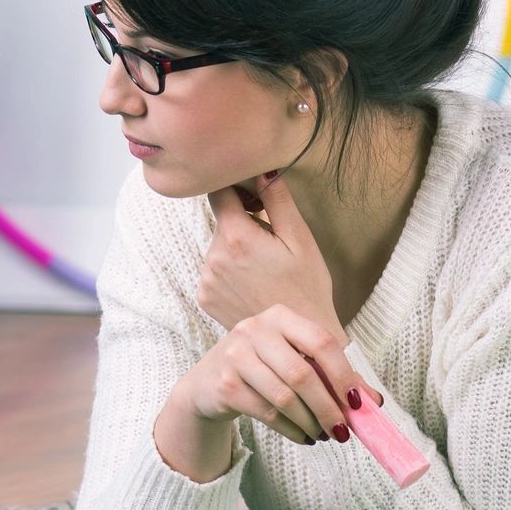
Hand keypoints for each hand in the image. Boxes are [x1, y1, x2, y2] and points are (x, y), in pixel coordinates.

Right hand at [178, 303, 378, 447]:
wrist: (207, 383)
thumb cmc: (261, 369)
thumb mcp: (294, 362)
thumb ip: (332, 377)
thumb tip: (373, 402)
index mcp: (279, 317)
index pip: (321, 341)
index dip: (343, 374)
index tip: (358, 403)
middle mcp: (254, 329)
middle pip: (302, 374)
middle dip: (328, 407)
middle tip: (343, 431)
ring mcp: (235, 355)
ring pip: (285, 397)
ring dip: (311, 422)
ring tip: (324, 435)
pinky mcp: (224, 384)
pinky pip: (267, 413)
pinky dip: (291, 430)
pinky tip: (303, 436)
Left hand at [199, 173, 339, 336]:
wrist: (298, 339)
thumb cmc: (306, 286)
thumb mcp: (299, 239)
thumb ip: (276, 200)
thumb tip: (262, 170)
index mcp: (236, 238)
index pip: (220, 193)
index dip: (238, 190)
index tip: (256, 200)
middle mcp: (213, 257)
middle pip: (221, 222)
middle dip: (243, 225)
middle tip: (272, 246)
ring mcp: (206, 280)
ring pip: (217, 247)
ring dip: (235, 250)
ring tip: (264, 271)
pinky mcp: (204, 297)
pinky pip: (213, 271)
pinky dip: (229, 272)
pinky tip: (252, 286)